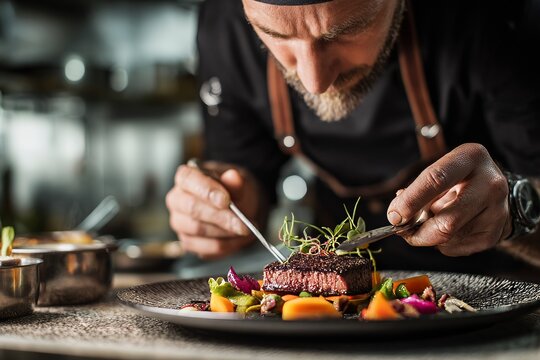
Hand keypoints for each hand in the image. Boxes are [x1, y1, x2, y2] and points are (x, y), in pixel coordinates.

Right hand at [166, 161, 259, 258]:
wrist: (239, 209)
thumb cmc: (234, 192)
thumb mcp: (239, 184)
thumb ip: (236, 182)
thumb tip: (233, 176)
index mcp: (186, 177)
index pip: (188, 179)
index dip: (206, 190)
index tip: (225, 201)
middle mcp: (177, 199)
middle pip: (192, 208)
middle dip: (220, 217)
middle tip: (242, 223)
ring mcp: (179, 222)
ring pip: (198, 229)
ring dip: (225, 232)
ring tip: (246, 230)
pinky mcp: (187, 242)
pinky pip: (204, 248)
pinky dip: (226, 245)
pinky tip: (239, 239)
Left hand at [387, 143, 512, 255]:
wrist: (494, 189)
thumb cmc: (459, 177)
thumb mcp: (440, 170)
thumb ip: (417, 189)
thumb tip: (397, 214)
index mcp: (470, 158)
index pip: (436, 179)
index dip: (411, 201)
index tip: (394, 216)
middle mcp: (490, 184)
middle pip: (447, 221)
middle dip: (418, 231)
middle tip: (403, 230)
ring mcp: (496, 212)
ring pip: (449, 238)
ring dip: (429, 235)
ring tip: (432, 220)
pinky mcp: (494, 234)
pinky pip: (455, 247)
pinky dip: (441, 242)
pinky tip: (448, 227)